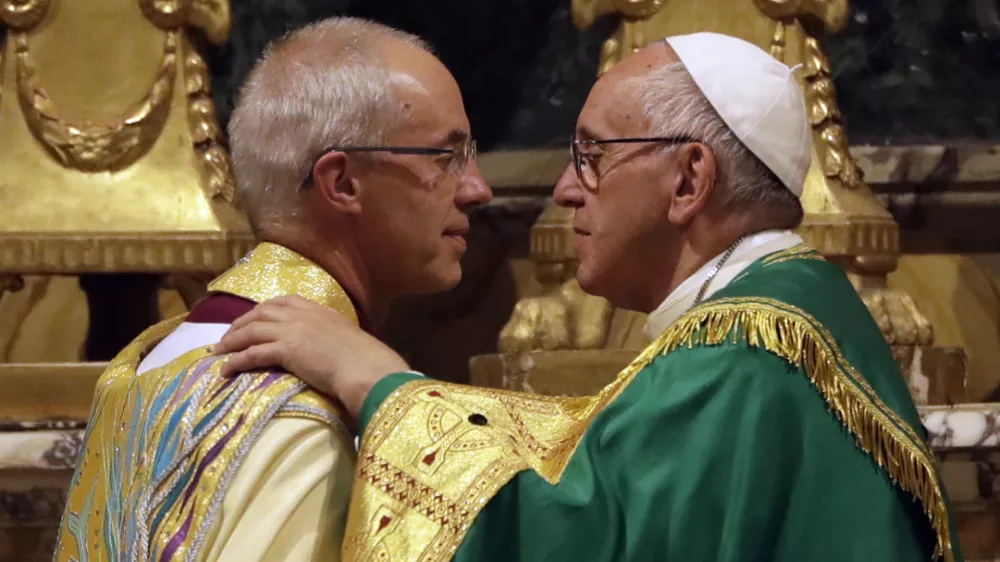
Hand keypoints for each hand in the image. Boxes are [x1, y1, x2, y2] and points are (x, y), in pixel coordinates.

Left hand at [214, 295, 410, 417]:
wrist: (367, 368)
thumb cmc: (365, 360)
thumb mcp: (349, 339)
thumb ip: (334, 338)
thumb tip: (331, 351)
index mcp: (319, 310)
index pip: (284, 301)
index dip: (264, 309)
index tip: (253, 317)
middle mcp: (303, 315)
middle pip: (261, 312)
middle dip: (241, 323)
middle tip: (227, 336)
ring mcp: (293, 330)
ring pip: (252, 330)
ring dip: (232, 341)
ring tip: (219, 352)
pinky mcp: (286, 350)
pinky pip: (253, 353)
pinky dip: (236, 361)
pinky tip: (226, 370)